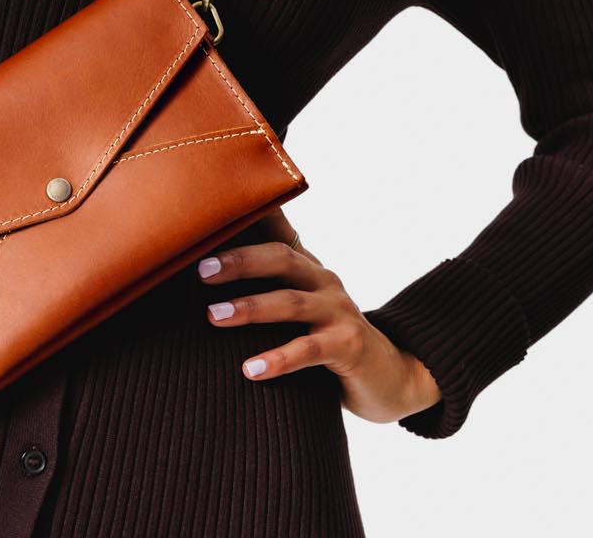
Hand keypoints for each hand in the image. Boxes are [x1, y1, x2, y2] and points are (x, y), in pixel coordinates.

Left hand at [193, 208, 442, 424]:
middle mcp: (324, 281)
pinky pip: (309, 350)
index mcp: (307, 267)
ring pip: (291, 302)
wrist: (391, 378)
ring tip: (214, 315)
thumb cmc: (329, 341)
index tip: (209, 215)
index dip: (247, 219)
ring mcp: (339, 311)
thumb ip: (267, 289)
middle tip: (201, 269)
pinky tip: (251, 369)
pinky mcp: (350, 346)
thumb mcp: (300, 309)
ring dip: (251, 307)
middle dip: (239, 261)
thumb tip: (207, 274)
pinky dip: (279, 359)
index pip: (276, 233)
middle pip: (280, 258)